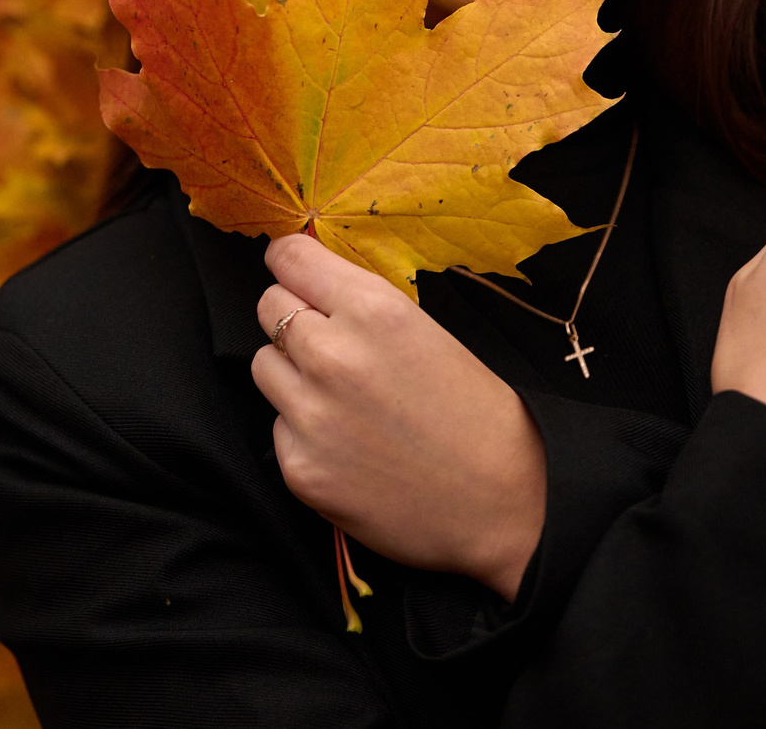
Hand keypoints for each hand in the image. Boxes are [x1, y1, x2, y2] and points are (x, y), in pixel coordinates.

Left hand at [252, 235, 546, 599]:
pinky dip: (302, 432)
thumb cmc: (477, 417)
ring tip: (342, 399)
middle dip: (292, 318)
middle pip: (269, 307)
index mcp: (374, 311)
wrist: (501, 506)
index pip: (290, 258)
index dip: (290, 262)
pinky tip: (348, 447)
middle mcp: (332, 355)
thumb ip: (363, 307)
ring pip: (264, 366)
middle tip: (327, 342)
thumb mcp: (427, 333)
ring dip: (292, 374)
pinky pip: (278, 427)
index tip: (291, 269)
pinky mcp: (298, 468)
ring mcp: (310, 415)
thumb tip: (312, 282)